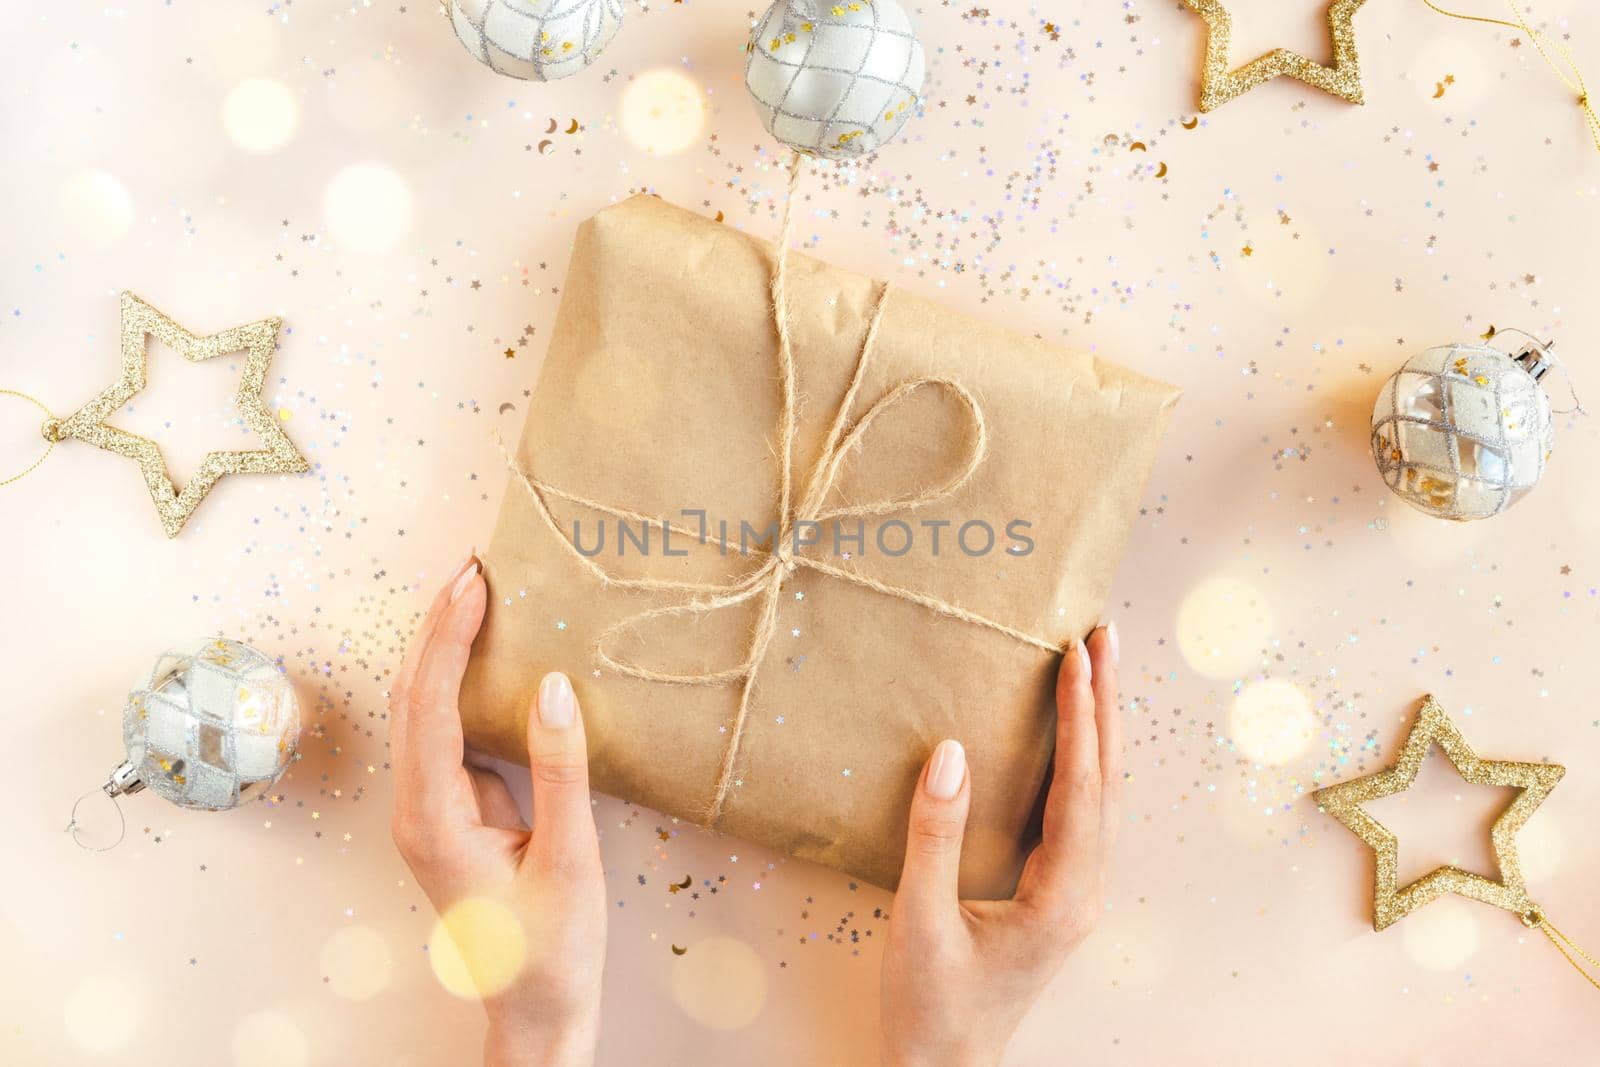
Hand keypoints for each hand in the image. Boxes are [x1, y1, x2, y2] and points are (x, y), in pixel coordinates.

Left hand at [389, 555, 606, 1066]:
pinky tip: (489, 653)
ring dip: (445, 650)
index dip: (449, 637)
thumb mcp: (570, 857)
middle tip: (475, 568)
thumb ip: (559, 769)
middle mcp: (417, 809)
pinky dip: (460, 683)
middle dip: (439, 627)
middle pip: (413, 697)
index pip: (430, 705)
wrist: (536, 1007)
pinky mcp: (449, 811)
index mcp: (434, 819)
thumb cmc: (553, 946)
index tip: (475, 582)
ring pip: (422, 711)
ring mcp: (429, 809)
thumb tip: (551, 684)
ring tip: (478, 593)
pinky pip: (446, 732)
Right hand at [880, 624, 1120, 1066]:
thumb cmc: (931, 1006)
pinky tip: (1073, 735)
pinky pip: (1083, 812)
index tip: (1075, 655)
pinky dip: (1083, 760)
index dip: (1081, 716)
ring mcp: (1076, 893)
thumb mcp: (918, 922)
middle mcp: (1084, 890)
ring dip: (1100, 727)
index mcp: (1062, 896)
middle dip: (1106, 703)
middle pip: (1108, 781)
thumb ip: (934, 836)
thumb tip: (952, 751)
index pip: (1081, 787)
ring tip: (1097, 667)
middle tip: (1104, 635)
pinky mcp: (1058, 894)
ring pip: (1102, 794)